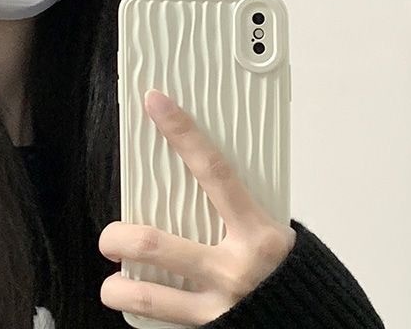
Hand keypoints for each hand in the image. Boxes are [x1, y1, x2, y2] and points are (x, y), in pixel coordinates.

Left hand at [98, 88, 295, 325]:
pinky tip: (138, 308)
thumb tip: (202, 179)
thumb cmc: (301, 281)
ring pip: (152, 296)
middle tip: (109, 238)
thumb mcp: (278, 238)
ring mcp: (223, 307)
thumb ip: (241, 215)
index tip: (155, 103)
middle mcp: (236, 269)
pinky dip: (147, 315)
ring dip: (120, 290)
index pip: (213, 170)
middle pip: (157, 245)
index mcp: (258, 234)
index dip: (182, 132)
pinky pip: (168, 322)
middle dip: (121, 238)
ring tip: (111, 285)